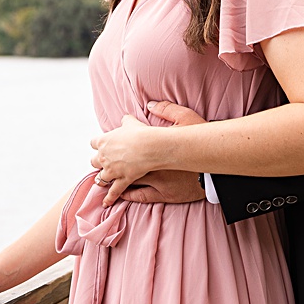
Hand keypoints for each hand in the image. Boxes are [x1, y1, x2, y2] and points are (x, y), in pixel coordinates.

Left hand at [90, 100, 208, 205]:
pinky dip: (118, 195)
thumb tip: (150, 104)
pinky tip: (109, 198)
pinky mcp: (154, 190)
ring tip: (97, 180)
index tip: (103, 142)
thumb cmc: (199, 139)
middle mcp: (140, 158)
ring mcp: (145, 176)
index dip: (108, 142)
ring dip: (106, 178)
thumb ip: (166, 109)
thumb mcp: (185, 117)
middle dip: (102, 159)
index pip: (117, 140)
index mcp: (143, 139)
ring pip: (117, 178)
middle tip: (95, 160)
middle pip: (111, 159)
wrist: (208, 164)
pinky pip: (130, 193)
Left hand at [90, 114, 155, 204]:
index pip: (93, 142)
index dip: (98, 144)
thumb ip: (126, 120)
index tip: (102, 145)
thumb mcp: (131, 122)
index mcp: (104, 140)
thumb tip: (125, 118)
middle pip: (93, 161)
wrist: (149, 146)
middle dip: (97, 162)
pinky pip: (113, 191)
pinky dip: (109, 198)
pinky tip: (105, 203)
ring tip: (101, 180)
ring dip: (101, 178)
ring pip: (101, 177)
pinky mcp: (122, 179)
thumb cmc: (141, 132)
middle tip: (102, 163)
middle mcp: (104, 156)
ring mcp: (112, 169)